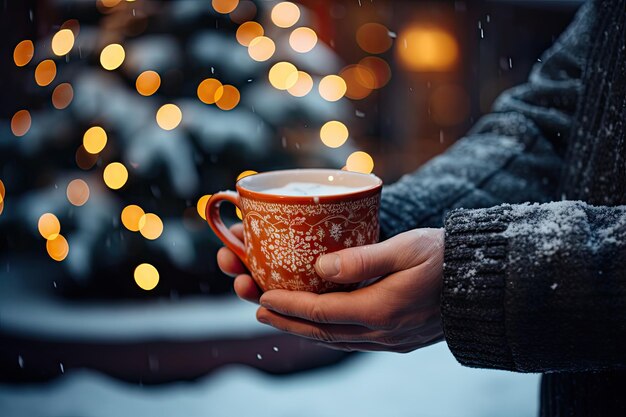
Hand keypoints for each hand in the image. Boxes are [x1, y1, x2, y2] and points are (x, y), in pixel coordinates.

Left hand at [217, 226, 444, 352]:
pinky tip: (320, 323)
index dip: (288, 306)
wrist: (488, 283)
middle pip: (322, 331)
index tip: (262, 297)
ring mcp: (392, 340)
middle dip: (287, 322)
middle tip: (259, 311)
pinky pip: (353, 340)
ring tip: (280, 318)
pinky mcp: (400, 340)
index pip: (321, 311)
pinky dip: (328, 332)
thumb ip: (363, 259)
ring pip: (336, 339)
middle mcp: (383, 331)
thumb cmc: (448, 256)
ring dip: (304, 329)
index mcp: (382, 308)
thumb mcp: (406, 247)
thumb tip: (320, 266)